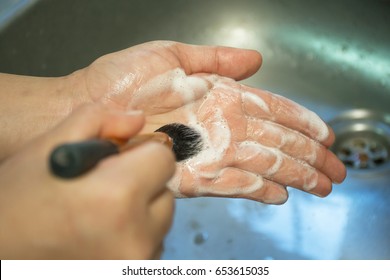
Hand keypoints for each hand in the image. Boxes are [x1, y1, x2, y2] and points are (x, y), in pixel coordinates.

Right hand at [0, 104, 174, 258]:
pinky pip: (150, 246)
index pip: (164, 160)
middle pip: (166, 194)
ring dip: (140, 214)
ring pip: (160, 222)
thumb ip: (100, 120)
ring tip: (100, 216)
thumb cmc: (18, 199)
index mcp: (118, 196)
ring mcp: (135, 264)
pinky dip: (135, 237)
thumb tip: (138, 120)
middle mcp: (135, 236)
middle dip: (142, 185)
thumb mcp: (51, 145)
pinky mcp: (130, 277)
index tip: (117, 162)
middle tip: (103, 191)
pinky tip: (102, 236)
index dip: (140, 155)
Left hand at [73, 41, 345, 203]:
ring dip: (293, 175)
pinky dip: (255, 189)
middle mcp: (218, 126)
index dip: (301, 122)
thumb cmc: (122, 79)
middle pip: (274, 142)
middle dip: (309, 156)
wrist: (88, 105)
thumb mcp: (171, 55)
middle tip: (335, 169)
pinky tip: (279, 195)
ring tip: (319, 185)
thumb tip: (255, 60)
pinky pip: (228, 183)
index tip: (325, 134)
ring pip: (260, 165)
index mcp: (218, 97)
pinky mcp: (188, 174)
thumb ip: (214, 59)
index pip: (271, 111)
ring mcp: (206, 151)